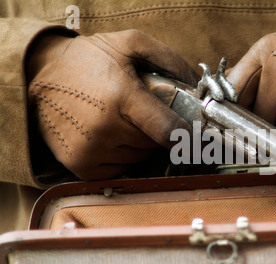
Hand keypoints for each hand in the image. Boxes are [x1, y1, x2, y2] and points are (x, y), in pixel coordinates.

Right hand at [27, 29, 198, 179]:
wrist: (38, 76)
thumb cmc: (87, 60)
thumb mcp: (129, 44)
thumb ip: (169, 60)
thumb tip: (198, 85)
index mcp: (122, 98)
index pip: (168, 130)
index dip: (189, 138)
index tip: (200, 139)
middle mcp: (106, 129)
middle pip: (155, 144)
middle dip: (158, 130)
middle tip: (143, 112)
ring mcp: (92, 151)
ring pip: (139, 157)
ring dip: (140, 143)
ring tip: (122, 120)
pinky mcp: (82, 166)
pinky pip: (120, 168)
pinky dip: (123, 155)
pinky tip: (110, 135)